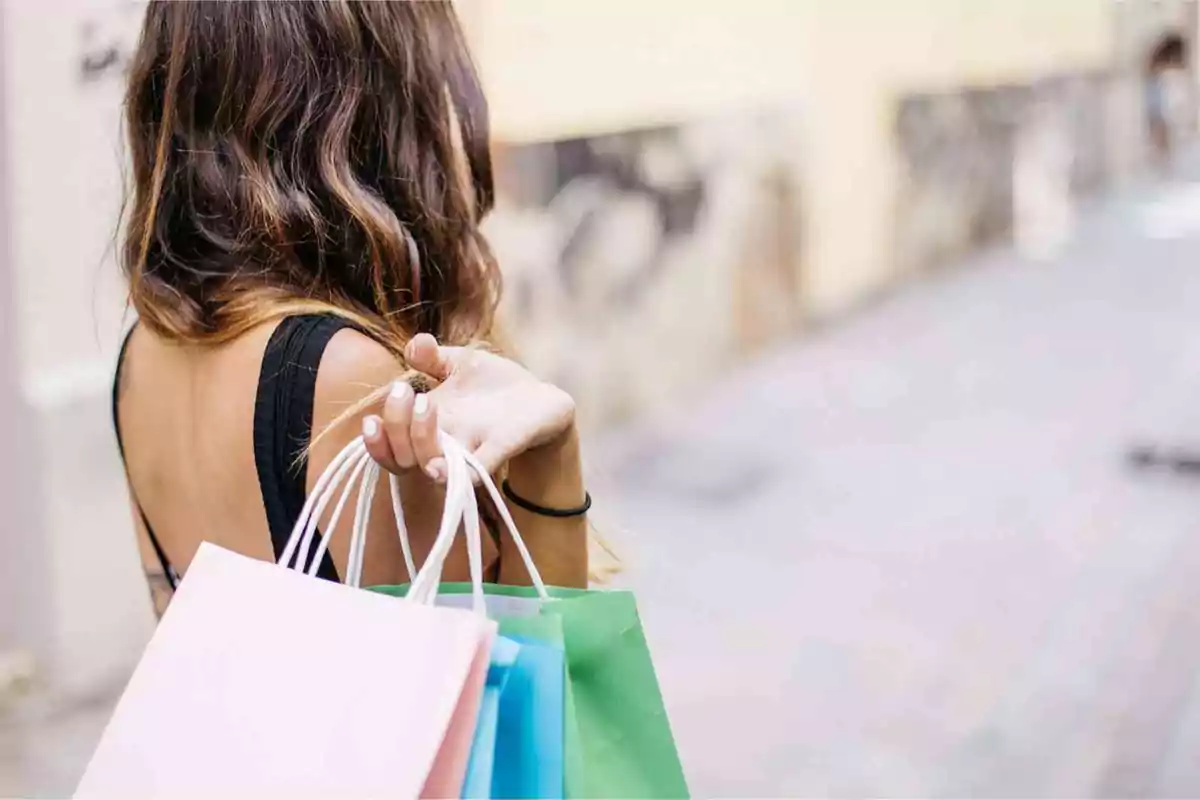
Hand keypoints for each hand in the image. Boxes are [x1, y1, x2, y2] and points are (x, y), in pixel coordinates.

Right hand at [361, 334, 575, 480]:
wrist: (541, 398)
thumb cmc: (494, 386)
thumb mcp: (460, 364)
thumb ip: (433, 356)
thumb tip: (415, 344)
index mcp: (428, 424)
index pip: (390, 446)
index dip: (374, 442)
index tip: (371, 420)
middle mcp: (445, 442)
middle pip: (403, 457)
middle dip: (396, 426)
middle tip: (406, 391)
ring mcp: (471, 448)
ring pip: (432, 466)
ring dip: (420, 440)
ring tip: (426, 404)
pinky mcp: (500, 449)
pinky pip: (476, 471)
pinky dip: (459, 473)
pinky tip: (441, 467)